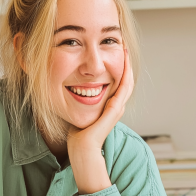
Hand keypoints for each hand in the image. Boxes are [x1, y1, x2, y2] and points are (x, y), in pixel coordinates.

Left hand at [68, 58, 134, 193]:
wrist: (81, 150)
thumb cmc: (76, 135)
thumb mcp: (76, 111)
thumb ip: (76, 101)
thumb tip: (67, 89)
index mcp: (108, 106)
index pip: (117, 82)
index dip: (117, 66)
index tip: (112, 51)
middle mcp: (116, 106)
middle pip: (125, 79)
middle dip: (124, 62)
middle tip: (121, 44)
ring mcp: (117, 108)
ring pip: (128, 82)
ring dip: (127, 64)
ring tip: (124, 49)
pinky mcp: (115, 110)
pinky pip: (124, 88)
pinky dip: (125, 74)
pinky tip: (124, 62)